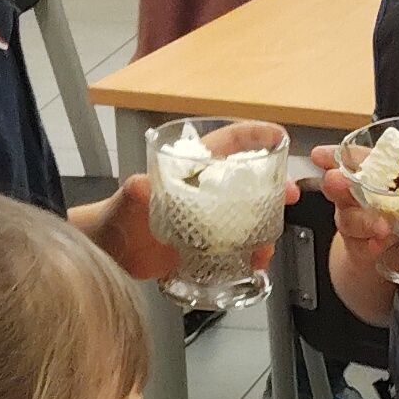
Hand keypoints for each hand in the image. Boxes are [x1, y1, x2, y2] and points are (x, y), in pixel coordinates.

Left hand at [104, 121, 299, 283]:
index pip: (227, 143)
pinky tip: (256, 263)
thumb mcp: (126, 201)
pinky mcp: (205, 247)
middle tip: (291, 195)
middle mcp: (203, 192)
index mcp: (189, 170)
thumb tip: (140, 185)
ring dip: (264, 227)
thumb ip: (134, 192)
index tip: (279, 137)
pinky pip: (236, 247)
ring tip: (268, 245)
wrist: (107, 253)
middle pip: (246, 181)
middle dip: (273, 186)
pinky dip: (249, 254)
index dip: (254, 135)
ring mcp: (206, 220)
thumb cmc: (114, 218)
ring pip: (247, 216)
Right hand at [309, 141, 398, 285]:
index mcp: (370, 173)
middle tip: (337, 181)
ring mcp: (355, 223)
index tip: (319, 154)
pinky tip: (381, 246)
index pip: (351, 159)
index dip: (333, 154)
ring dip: (364, 221)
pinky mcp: (360, 249)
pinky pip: (361, 248)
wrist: (397, 252)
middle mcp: (356, 196)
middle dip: (336, 184)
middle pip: (339, 188)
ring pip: (350, 220)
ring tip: (382, 226)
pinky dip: (372, 246)